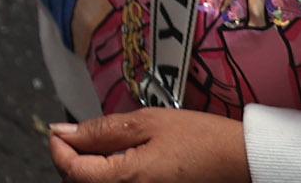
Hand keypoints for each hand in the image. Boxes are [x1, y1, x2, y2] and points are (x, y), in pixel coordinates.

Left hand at [48, 109, 250, 181]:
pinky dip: (112, 176)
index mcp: (128, 179)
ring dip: (91, 170)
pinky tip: (122, 161)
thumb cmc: (202, 140)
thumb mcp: (147, 122)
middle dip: (74, 160)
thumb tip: (64, 133)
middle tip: (81, 136)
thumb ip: (101, 130)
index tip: (59, 131)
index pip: (71, 171)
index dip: (58, 148)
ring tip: (104, 147)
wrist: (241, 161)